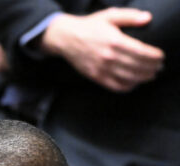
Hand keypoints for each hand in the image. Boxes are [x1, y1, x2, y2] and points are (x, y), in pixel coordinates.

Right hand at [40, 9, 163, 92]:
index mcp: (114, 41)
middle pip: (137, 67)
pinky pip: (115, 86)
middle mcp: (108, 57)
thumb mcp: (110, 16)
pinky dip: (128, 87)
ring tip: (150, 75)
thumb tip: (148, 18)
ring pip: (128, 78)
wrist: (66, 38)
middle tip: (159, 67)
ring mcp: (101, 69)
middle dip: (152, 68)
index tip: (161, 57)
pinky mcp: (95, 77)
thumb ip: (130, 16)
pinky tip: (134, 83)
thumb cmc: (90, 26)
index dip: (154, 56)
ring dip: (143, 78)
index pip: (141, 52)